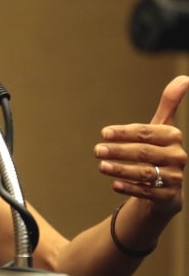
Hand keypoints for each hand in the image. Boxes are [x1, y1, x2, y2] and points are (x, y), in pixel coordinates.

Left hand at [96, 75, 188, 213]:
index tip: (103, 133)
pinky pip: (148, 193)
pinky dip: (130, 188)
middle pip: (144, 153)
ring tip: (101, 166)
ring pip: (146, 173)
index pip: (146, 132)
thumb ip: (170, 103)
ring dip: (121, 169)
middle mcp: (178, 157)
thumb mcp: (162, 126)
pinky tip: (114, 184)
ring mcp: (175, 178)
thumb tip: (185, 78)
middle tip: (96, 150)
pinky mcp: (169, 197)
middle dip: (119, 151)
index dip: (124, 132)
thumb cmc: (159, 149)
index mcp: (173, 136)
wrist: (168, 186)